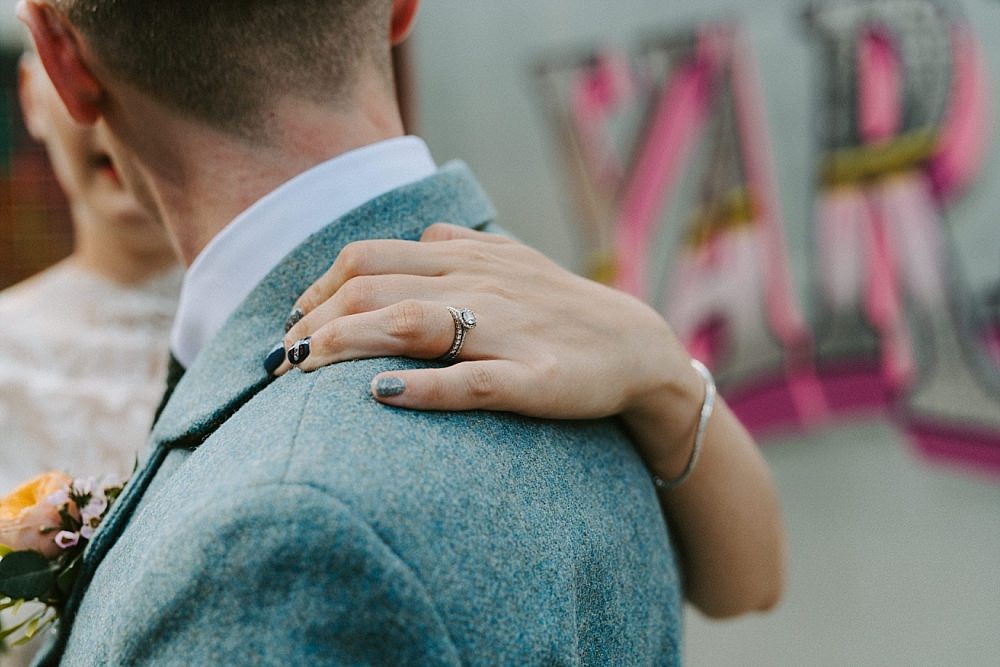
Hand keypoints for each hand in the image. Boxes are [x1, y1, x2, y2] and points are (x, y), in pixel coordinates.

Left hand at [277, 224, 701, 453]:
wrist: (636, 345)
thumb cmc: (562, 307)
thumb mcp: (514, 260)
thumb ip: (465, 246)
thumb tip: (422, 235)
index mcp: (467, 259)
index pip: (369, 259)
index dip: (318, 288)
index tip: (295, 323)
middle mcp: (478, 285)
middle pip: (375, 288)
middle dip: (317, 321)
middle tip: (286, 359)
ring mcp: (506, 330)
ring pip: (413, 324)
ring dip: (349, 343)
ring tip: (307, 370)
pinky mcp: (532, 378)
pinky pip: (472, 381)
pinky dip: (423, 387)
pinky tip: (382, 395)